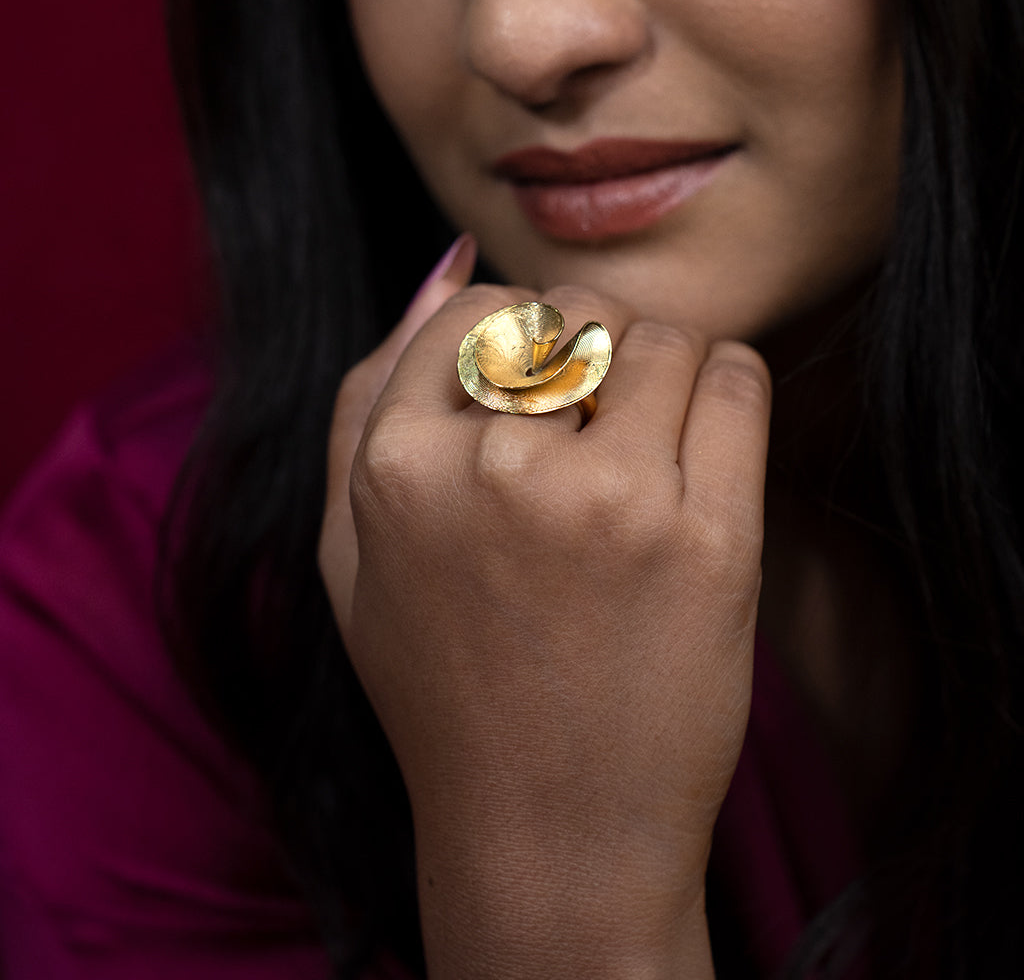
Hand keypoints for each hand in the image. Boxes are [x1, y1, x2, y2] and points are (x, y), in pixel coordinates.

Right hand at [319, 236, 770, 976]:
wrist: (551, 830)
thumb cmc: (444, 688)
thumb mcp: (347, 554)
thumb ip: (364, 401)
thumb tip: (449, 264)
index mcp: (398, 469)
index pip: (477, 309)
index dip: (516, 340)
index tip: (536, 392)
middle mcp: (500, 470)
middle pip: (578, 314)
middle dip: (591, 353)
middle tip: (595, 426)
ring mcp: (612, 502)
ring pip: (664, 339)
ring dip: (661, 378)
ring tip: (646, 450)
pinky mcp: (709, 538)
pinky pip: (736, 381)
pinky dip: (724, 396)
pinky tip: (698, 459)